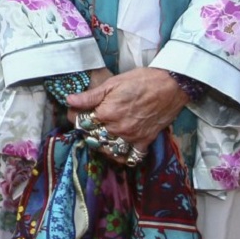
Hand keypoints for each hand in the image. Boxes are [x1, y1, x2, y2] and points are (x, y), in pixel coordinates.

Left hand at [65, 67, 187, 152]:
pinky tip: (117, 147)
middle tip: (88, 119)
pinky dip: (121, 155)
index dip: (75, 115)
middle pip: (92, 136)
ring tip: (99, 133)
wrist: (170, 86)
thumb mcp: (113, 82)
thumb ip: (90, 95)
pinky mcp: (144, 142)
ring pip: (108, 150)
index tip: (75, 110)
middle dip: (87, 129)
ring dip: (100, 143)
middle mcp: (117, 129)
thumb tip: (70, 100)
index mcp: (106, 112)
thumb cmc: (141, 80)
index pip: (81, 121)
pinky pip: (129, 157)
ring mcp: (131, 138)